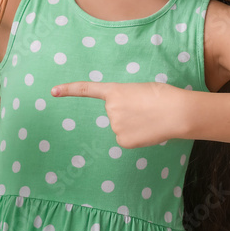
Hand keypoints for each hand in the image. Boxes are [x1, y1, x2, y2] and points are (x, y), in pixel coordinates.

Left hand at [51, 81, 190, 148]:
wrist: (176, 112)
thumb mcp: (141, 90)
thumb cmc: (163, 96)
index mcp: (115, 91)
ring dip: (133, 123)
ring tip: (150, 117)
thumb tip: (126, 116)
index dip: (69, 90)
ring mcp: (115, 126)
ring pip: (121, 126)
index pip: (87, 89)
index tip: (53, 91)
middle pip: (114, 112)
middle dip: (127, 111)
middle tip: (145, 108)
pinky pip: (126, 138)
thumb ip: (127, 100)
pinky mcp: (123, 141)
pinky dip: (136, 135)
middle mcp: (110, 109)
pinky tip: (148, 129)